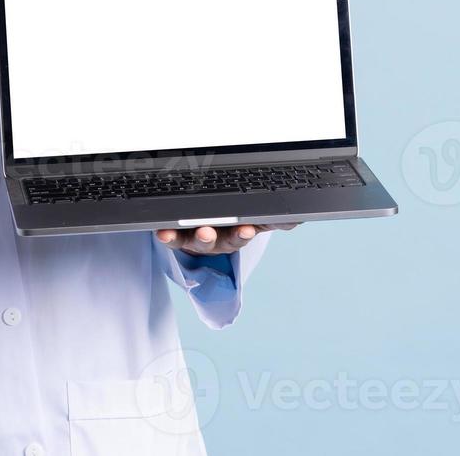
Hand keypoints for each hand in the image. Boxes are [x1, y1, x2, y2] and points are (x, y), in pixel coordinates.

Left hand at [155, 222, 297, 255]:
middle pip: (215, 241)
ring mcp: (194, 238)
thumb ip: (275, 217)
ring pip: (191, 240)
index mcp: (235, 235)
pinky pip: (170, 236)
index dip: (242, 233)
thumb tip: (298, 218)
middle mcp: (216, 239)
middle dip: (211, 238)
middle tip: (207, 232)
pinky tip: (161, 230)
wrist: (210, 222)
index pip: (241, 235)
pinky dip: (167, 235)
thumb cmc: (236, 221)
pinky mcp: (176, 234)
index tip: (246, 228)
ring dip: (187, 237)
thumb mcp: (257, 217)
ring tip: (183, 232)